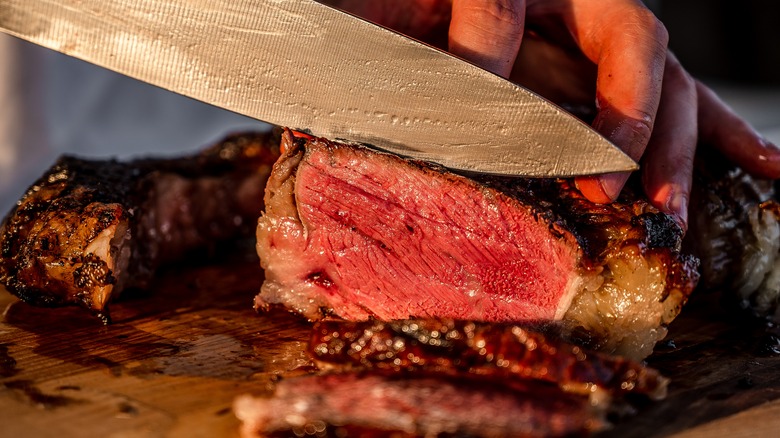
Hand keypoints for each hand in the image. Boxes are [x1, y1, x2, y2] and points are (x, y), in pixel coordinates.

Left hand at [323, 0, 779, 229]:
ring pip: (664, 77)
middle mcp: (563, 2)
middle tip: (613, 190)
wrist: (382, 17)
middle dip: (628, 119)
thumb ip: (379, 63)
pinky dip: (715, 134)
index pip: (506, 0)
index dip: (493, 54)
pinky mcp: (606, 74)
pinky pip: (676, 95)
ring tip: (671, 210)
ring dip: (676, 148)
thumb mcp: (364, 37)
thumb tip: (403, 104)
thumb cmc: (374, 24)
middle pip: (626, 40)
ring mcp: (593, 35)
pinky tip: (761, 166)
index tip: (474, 106)